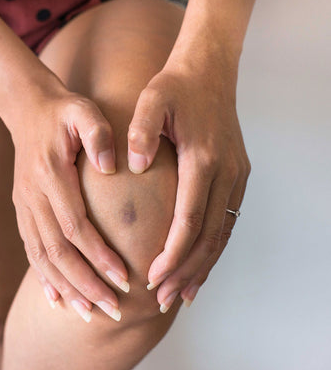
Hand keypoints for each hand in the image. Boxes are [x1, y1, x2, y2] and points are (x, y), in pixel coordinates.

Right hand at [9, 88, 129, 321]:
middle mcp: (33, 196)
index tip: (125, 278)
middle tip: (112, 310)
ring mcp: (24, 205)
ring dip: (65, 288)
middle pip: (58, 251)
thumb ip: (98, 135)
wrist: (27, 109)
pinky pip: (30, 250)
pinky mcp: (23, 209)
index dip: (99, 255)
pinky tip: (56, 299)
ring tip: (88, 314)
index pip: (76, 225)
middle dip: (86, 283)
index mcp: (50, 174)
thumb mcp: (84, 111)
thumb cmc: (64, 111)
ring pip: (42, 257)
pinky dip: (43, 277)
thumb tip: (111, 169)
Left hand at [127, 65, 250, 311]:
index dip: (170, 253)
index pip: (188, 220)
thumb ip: (142, 131)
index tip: (150, 277)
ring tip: (178, 295)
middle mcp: (225, 173)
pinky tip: (198, 267)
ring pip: (220, 235)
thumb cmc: (175, 87)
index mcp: (203, 159)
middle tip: (160, 299)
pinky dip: (212, 249)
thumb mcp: (152, 100)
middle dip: (183, 271)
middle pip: (207, 237)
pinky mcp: (236, 176)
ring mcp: (235, 176)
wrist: (209, 71)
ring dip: (200, 268)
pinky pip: (225, 222)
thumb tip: (134, 166)